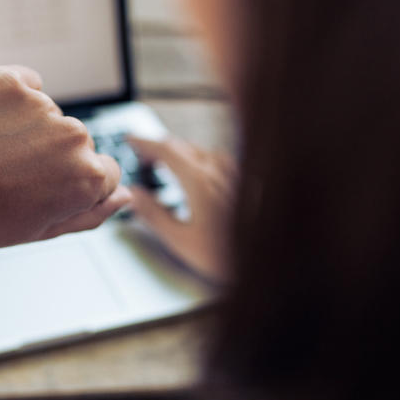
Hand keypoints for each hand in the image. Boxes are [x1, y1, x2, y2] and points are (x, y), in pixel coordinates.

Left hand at [0, 66, 129, 248]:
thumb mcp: (43, 230)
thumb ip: (92, 213)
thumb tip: (124, 197)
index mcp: (88, 176)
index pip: (104, 171)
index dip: (70, 183)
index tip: (40, 188)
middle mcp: (73, 137)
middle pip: (76, 142)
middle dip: (50, 155)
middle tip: (8, 174)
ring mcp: (42, 106)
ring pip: (48, 114)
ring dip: (27, 128)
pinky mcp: (9, 82)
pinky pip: (25, 82)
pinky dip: (11, 97)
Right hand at [128, 136, 234, 282]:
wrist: (268, 260)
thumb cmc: (227, 256)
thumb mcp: (180, 240)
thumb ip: (154, 214)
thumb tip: (135, 195)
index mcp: (199, 182)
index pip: (166, 150)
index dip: (145, 142)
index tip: (131, 140)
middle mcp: (218, 172)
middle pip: (183, 146)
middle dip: (159, 148)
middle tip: (143, 158)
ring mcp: (234, 175)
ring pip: (201, 151)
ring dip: (180, 153)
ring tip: (167, 166)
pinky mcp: (245, 183)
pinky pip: (218, 160)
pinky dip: (199, 160)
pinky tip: (199, 174)